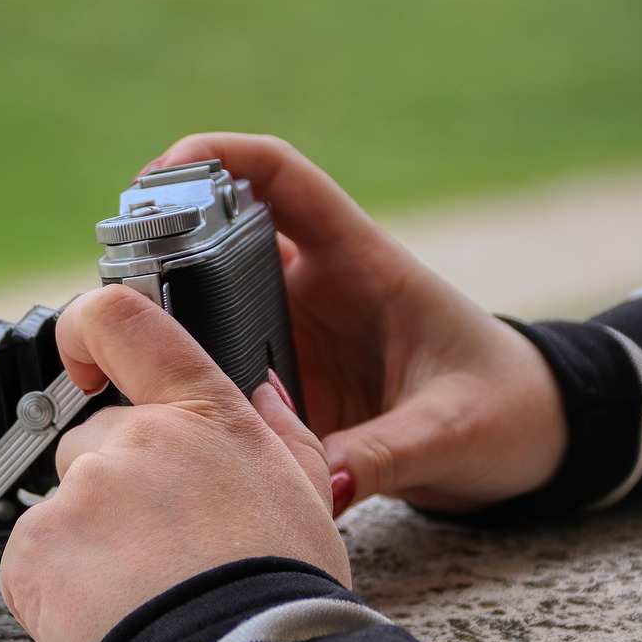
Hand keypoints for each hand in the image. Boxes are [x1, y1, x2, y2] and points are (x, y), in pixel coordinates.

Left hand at [0, 285, 348, 641]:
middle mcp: (134, 438)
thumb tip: (259, 388)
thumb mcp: (304, 496)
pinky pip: (31, 555)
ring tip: (141, 589)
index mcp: (201, 415)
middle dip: (114, 484)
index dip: (86, 326)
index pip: (123, 321)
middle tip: (159, 546)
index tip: (80, 358)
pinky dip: (54, 584)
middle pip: (93, 440)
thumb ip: (278, 429)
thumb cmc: (280, 595)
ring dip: (87, 538)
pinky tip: (105, 610)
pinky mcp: (34, 546)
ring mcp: (79, 490)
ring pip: (64, 501)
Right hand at [146, 133, 566, 512]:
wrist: (529, 437)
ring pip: (206, 298)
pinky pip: (219, 360)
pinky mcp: (284, 375)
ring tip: (112, 344)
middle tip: (113, 281)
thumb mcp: (451, 431)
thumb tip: (311, 485)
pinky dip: (181, 369)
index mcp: (360, 262)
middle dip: (159, 241)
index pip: (279, 177)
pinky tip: (147, 396)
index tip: (157, 174)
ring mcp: (294, 329)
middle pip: (218, 235)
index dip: (215, 156)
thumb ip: (382, 455)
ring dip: (162, 312)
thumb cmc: (508, 410)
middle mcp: (315, 285)